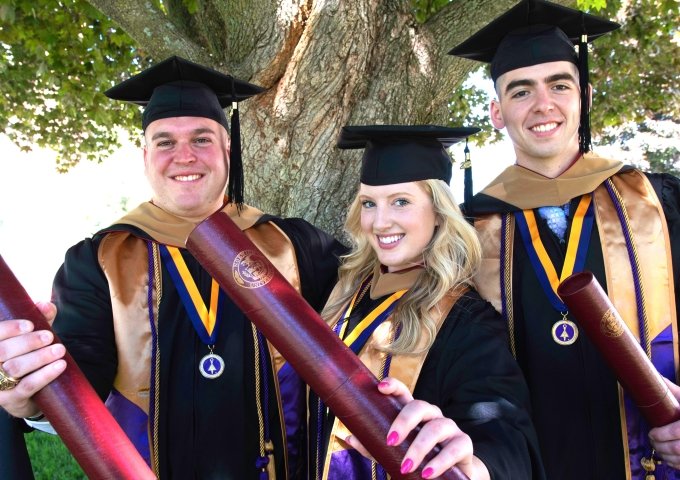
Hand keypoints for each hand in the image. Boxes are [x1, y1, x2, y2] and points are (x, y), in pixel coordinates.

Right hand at [0, 302, 66, 417]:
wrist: (26, 395)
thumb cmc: (26, 357)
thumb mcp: (30, 337)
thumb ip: (39, 319)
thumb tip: (45, 305)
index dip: (9, 329)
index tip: (30, 324)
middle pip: (2, 351)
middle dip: (28, 342)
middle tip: (49, 336)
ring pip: (14, 368)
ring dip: (39, 357)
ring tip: (59, 350)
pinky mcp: (10, 401)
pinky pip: (27, 387)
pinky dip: (45, 375)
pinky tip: (60, 365)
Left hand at [345, 377, 489, 479]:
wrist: (450, 477)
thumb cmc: (418, 459)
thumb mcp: (393, 453)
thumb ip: (374, 446)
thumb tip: (349, 437)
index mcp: (414, 414)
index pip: (404, 393)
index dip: (394, 385)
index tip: (381, 387)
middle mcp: (432, 415)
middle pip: (420, 406)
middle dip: (404, 421)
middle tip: (391, 441)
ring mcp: (449, 428)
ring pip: (437, 427)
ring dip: (420, 447)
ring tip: (407, 467)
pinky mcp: (463, 445)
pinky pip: (455, 448)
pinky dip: (440, 461)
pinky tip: (427, 473)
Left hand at [649, 379, 679, 468]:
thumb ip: (672, 391)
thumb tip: (653, 378)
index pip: (677, 431)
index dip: (661, 435)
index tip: (651, 433)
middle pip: (677, 448)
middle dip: (659, 446)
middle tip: (651, 440)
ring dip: (665, 456)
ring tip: (657, 448)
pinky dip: (674, 464)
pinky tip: (668, 457)